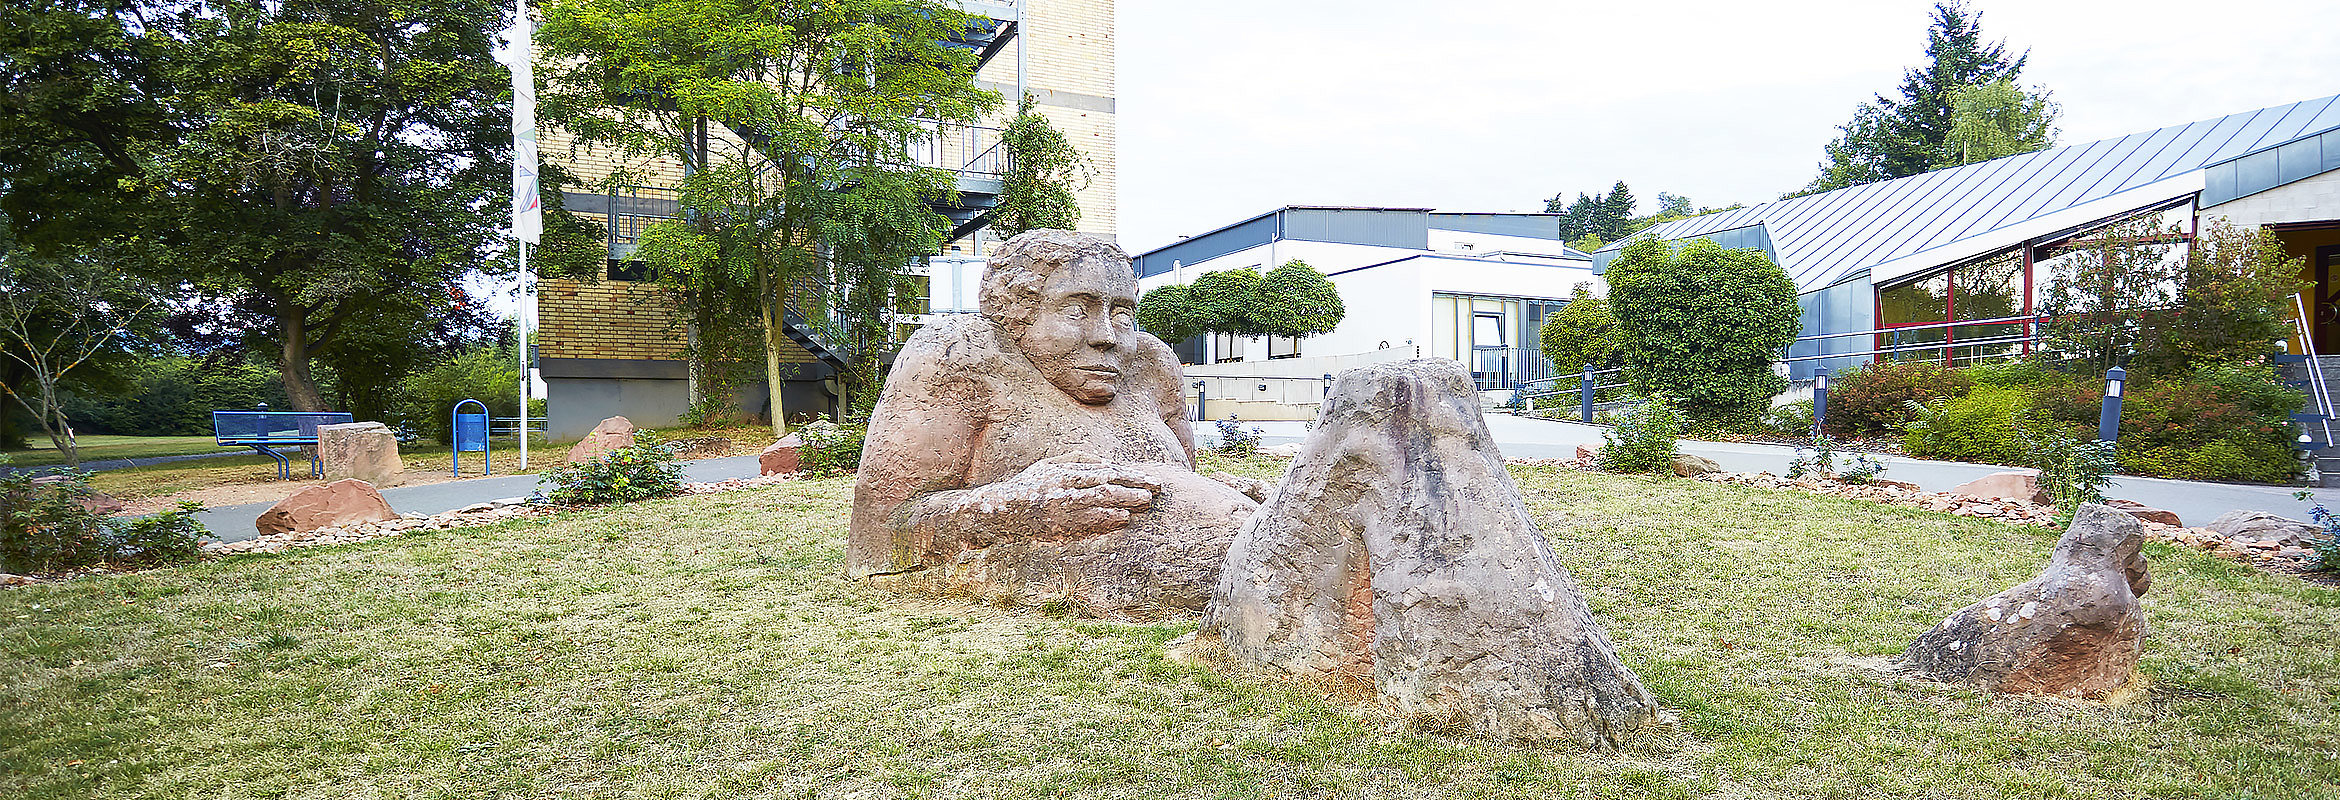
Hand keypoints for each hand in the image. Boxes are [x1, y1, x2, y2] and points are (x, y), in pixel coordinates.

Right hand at [966, 452, 1159, 538]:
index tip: (1149, 478)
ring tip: (1146, 503)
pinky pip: (1088, 524)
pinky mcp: (1059, 527)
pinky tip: (1123, 520)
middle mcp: (1066, 491)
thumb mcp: (1051, 465)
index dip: (1130, 476)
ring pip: (1101, 506)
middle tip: (1157, 490)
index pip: (1105, 473)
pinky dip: (1107, 521)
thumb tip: (1106, 464)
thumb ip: (1079, 460)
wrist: (1003, 512)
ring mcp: (1063, 511)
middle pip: (1108, 489)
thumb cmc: (1030, 485)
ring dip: (1126, 504)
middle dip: (1134, 489)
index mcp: (1065, 473)